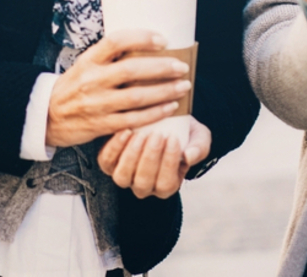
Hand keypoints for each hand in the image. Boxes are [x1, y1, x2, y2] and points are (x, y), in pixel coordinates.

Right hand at [46, 29, 191, 147]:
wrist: (46, 116)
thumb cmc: (74, 85)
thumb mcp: (86, 64)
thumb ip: (110, 56)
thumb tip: (148, 43)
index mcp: (89, 60)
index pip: (116, 41)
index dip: (141, 38)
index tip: (163, 39)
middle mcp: (92, 80)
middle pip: (131, 70)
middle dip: (161, 68)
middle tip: (182, 66)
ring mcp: (96, 104)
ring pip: (136, 97)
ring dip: (164, 92)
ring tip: (183, 87)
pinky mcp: (101, 125)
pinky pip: (133, 119)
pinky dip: (155, 113)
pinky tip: (170, 107)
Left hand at [97, 116, 211, 198]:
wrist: (164, 120)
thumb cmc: (184, 132)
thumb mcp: (199, 138)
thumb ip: (199, 148)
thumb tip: (189, 156)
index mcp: (167, 185)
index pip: (166, 183)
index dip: (169, 162)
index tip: (174, 139)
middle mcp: (144, 186)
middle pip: (143, 182)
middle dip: (151, 158)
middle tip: (158, 135)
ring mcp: (125, 176)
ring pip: (122, 176)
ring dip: (132, 155)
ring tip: (141, 134)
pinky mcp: (109, 163)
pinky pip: (107, 161)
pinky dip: (115, 148)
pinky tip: (125, 131)